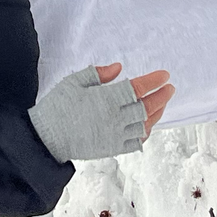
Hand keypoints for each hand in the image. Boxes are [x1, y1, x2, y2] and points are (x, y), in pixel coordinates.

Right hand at [26, 62, 175, 163]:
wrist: (46, 138)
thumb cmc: (57, 107)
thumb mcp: (73, 82)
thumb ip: (97, 74)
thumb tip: (118, 68)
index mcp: (106, 99)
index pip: (138, 88)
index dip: (154, 81)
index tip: (164, 75)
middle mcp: (115, 118)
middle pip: (147, 107)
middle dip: (161, 96)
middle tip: (170, 88)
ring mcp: (115, 135)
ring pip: (144, 125)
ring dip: (156, 114)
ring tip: (162, 104)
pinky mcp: (112, 148)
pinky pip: (136, 142)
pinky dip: (145, 133)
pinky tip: (147, 125)